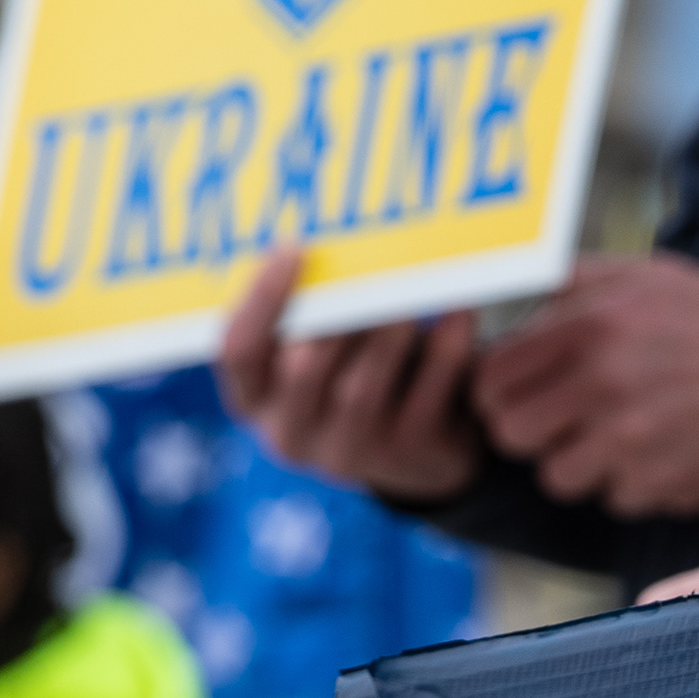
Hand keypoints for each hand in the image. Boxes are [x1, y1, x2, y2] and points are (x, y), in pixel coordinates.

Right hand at [216, 250, 483, 505]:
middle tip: (363, 268)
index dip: (263, 300)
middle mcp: (292, 432)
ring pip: (361, 390)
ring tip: (408, 288)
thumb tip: (325, 243)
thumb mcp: (315, 348)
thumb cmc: (351, 369)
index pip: (239, 352)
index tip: (294, 247)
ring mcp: (350, 452)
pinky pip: (426, 399)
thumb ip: (308, 311)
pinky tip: (459, 312)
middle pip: (302, 372)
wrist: (415, 449)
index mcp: (255, 399)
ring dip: (385, 334)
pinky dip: (445, 353)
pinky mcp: (408, 454)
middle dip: (332, 317)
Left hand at [471, 254, 698, 518]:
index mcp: (587, 325)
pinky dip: (629, 483)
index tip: (512, 394)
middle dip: (528, 432)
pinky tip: (657, 452)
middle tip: (554, 423)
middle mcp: (600, 382)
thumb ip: (573, 282)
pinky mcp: (656, 482)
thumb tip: (513, 293)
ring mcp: (626, 439)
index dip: (496, 391)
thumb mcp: (643, 275)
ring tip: (610, 440)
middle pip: (512, 434)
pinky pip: (612, 498)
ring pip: (556, 476)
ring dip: (577, 464)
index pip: (492, 378)